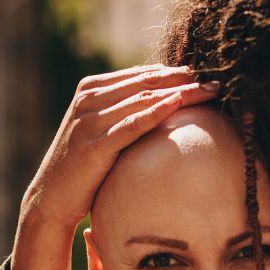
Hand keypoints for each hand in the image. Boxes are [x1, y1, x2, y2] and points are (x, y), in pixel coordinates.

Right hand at [24, 66, 217, 229]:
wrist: (52, 197)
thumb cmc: (85, 165)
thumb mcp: (102, 129)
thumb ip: (125, 110)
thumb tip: (165, 98)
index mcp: (91, 88)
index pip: (142, 73)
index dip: (176, 72)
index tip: (205, 73)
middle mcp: (88, 99)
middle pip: (147, 82)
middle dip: (184, 78)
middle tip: (217, 77)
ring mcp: (89, 121)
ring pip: (144, 99)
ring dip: (181, 92)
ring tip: (210, 90)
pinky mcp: (94, 146)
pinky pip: (132, 124)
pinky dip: (157, 112)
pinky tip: (179, 104)